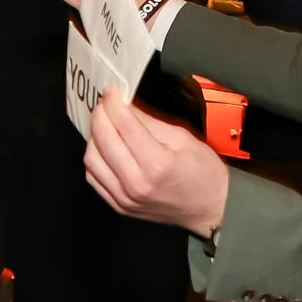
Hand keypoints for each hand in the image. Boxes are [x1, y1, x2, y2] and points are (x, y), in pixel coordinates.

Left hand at [82, 88, 228, 239]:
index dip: (114, 103)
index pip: (124, 126)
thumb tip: (125, 104)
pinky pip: (93, 178)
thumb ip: (150, 122)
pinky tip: (104, 147)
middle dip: (100, 115)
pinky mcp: (119, 206)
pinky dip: (95, 157)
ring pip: (92, 159)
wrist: (210, 210)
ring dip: (93, 136)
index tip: (111, 91)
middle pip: (103, 140)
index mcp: (157, 164)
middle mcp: (136, 183)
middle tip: (105, 103)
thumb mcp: (183, 139)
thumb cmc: (203, 173)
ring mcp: (124, 198)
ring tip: (104, 124)